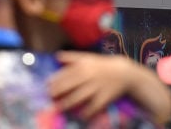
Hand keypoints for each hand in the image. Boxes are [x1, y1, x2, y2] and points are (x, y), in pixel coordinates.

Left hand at [50, 51, 170, 123]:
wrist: (124, 72)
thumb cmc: (103, 65)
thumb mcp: (88, 57)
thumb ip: (72, 57)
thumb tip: (56, 56)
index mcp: (84, 65)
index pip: (65, 74)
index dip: (54, 81)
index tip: (46, 87)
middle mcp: (89, 76)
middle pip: (70, 85)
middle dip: (58, 92)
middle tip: (50, 98)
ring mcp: (96, 87)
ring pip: (79, 97)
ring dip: (67, 103)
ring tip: (58, 108)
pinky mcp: (104, 97)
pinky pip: (93, 106)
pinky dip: (86, 112)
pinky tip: (80, 115)